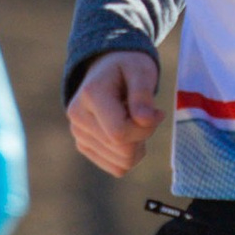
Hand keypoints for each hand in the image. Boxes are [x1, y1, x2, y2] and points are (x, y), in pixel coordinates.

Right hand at [69, 49, 162, 176]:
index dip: (145, 130)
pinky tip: (126, 131)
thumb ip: (143, 94)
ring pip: (121, 163)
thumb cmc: (128, 67)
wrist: (108, 68)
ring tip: (133, 120)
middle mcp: (77, 117)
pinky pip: (117, 167)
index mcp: (90, 95)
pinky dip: (129, 154)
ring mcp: (78, 134)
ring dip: (137, 146)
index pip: (119, 133)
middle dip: (143, 137)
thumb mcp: (141, 70)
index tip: (157, 113)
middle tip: (145, 115)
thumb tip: (145, 120)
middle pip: (122, 151)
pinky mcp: (83, 145)